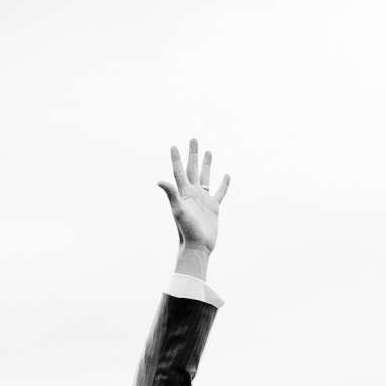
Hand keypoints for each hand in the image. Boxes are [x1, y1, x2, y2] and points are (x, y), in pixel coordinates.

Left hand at [158, 139, 228, 256]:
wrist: (198, 246)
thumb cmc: (187, 230)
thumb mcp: (178, 210)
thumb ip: (171, 194)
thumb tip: (159, 180)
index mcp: (183, 193)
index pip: (179, 172)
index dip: (176, 159)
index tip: (173, 146)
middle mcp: (192, 194)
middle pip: (192, 169)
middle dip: (192, 155)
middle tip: (193, 139)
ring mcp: (203, 200)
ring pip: (206, 177)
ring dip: (206, 164)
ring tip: (208, 151)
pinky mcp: (213, 207)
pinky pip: (220, 192)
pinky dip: (224, 184)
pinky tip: (226, 175)